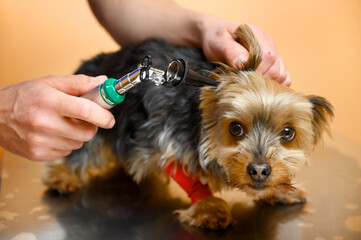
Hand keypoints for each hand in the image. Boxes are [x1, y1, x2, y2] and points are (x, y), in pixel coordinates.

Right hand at [0, 75, 114, 160]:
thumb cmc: (24, 96)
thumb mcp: (49, 83)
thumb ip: (78, 83)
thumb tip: (103, 82)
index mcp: (50, 102)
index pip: (86, 111)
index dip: (104, 116)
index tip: (110, 119)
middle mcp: (45, 123)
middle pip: (86, 132)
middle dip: (91, 126)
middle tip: (83, 119)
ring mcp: (40, 141)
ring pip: (78, 143)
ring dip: (77, 135)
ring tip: (63, 124)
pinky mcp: (37, 154)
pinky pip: (65, 152)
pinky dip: (65, 144)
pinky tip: (53, 134)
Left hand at [200, 17, 290, 85]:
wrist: (216, 37)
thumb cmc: (216, 40)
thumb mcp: (218, 43)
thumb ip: (230, 51)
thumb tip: (244, 62)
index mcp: (256, 34)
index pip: (267, 56)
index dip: (257, 72)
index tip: (243, 79)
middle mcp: (268, 42)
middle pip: (276, 68)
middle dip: (260, 81)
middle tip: (244, 84)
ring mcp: (273, 52)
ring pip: (281, 75)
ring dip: (267, 84)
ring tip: (249, 85)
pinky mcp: (275, 62)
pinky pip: (284, 78)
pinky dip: (275, 85)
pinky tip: (260, 86)